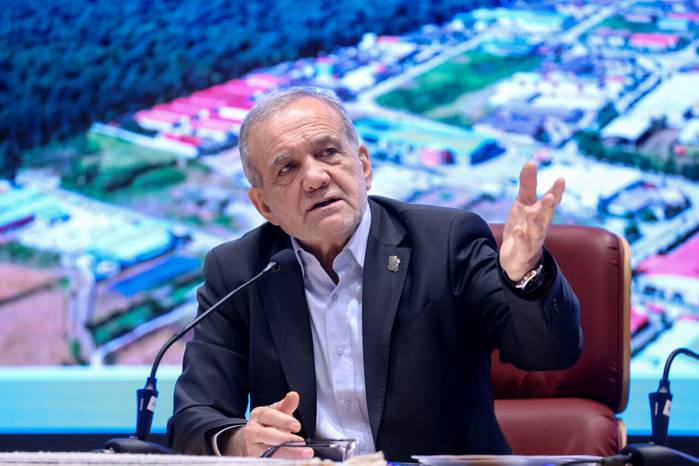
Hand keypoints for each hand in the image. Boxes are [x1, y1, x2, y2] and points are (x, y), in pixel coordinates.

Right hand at [223, 391, 312, 457]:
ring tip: (302, 453)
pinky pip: (267, 461)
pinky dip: (279, 461)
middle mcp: (252, 430)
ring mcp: (252, 446)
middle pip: (266, 434)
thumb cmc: (268, 424)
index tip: (297, 426)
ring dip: (286, 453)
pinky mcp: (254, 458)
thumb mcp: (277, 413)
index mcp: (258, 415)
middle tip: (301, 442)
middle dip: (284, 439)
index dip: (283, 420)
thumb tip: (294, 395)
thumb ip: (286, 405)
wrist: (252, 440)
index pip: (269, 415)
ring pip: (267, 450)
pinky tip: (291, 461)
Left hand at [500, 162, 563, 280]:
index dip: (557, 191)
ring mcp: (532, 240)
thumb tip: (531, 162)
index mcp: (541, 214)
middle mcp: (540, 226)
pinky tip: (517, 229)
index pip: (551, 201)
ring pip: (536, 231)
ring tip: (532, 213)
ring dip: (535, 222)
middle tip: (551, 196)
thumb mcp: (523, 204)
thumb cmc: (523, 227)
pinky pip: (522, 245)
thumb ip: (527, 185)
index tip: (561, 180)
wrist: (517, 258)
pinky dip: (521, 238)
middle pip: (546, 216)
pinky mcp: (522, 251)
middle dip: (549, 206)